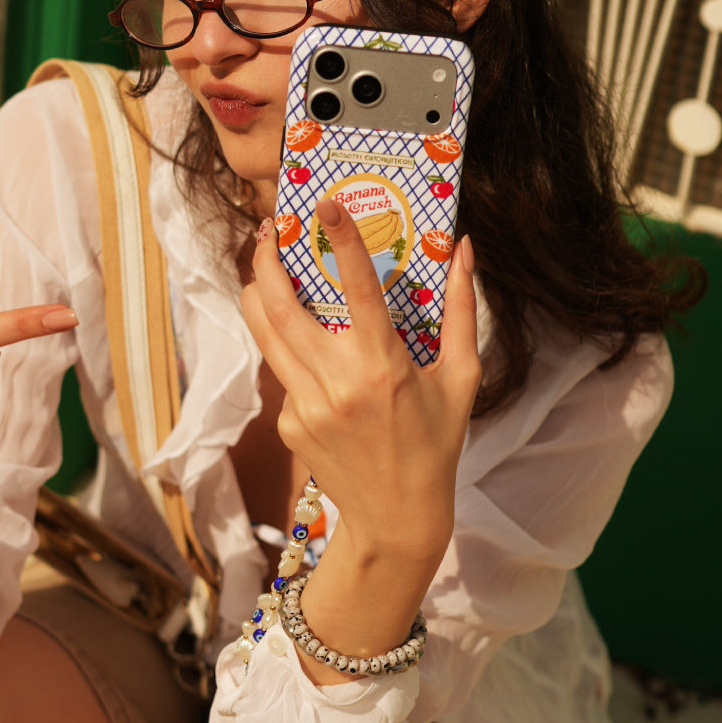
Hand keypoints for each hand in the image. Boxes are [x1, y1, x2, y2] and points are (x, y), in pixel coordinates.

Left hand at [241, 198, 479, 558]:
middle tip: (269, 232)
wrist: (397, 517)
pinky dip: (293, 354)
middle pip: (282, 308)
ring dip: (258, 295)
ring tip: (263, 270)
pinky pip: (284, 372)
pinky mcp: (289, 423)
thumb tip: (463, 248)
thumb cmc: (437, 444)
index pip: (357, 290)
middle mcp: (335, 383)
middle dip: (267, 261)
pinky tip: (315, 359)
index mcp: (382, 368)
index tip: (324, 205)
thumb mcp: (461, 379)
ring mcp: (305, 405)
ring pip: (266, 335)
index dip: (340, 241)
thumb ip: (462, 310)